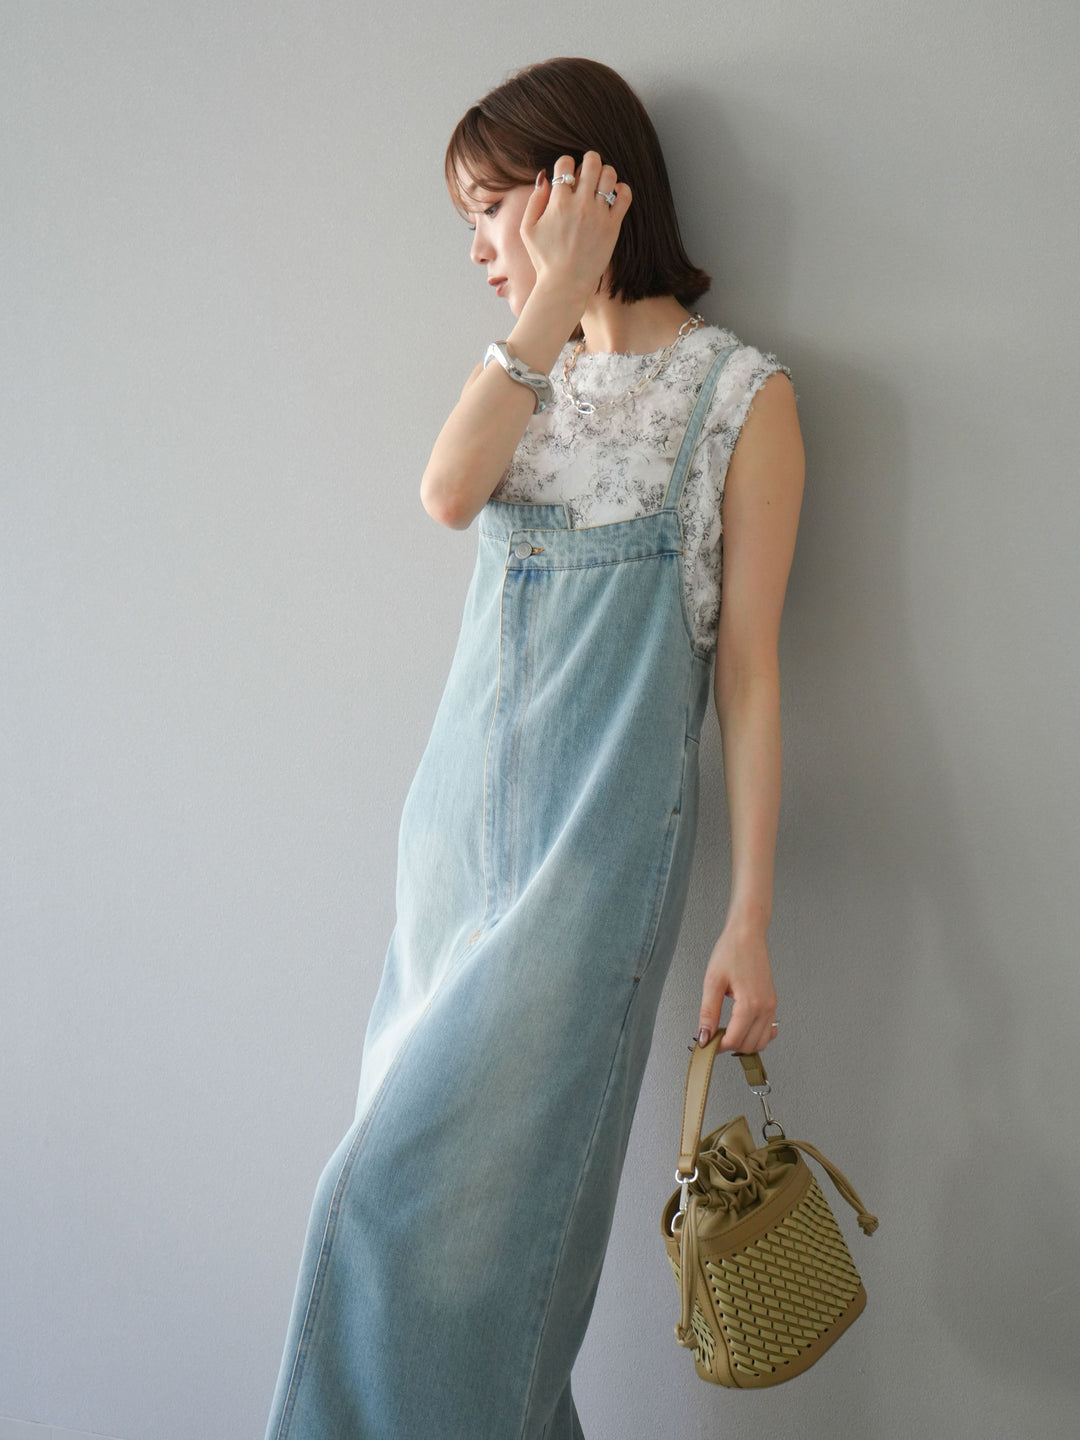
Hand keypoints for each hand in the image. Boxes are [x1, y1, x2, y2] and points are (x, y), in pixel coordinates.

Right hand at [519, 151, 631, 302]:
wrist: (565, 285)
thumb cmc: (544, 259)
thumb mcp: (527, 230)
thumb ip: (534, 200)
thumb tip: (545, 178)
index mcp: (558, 203)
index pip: (565, 163)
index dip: (565, 164)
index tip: (566, 175)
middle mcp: (580, 205)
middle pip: (592, 162)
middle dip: (589, 160)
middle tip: (587, 171)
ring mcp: (598, 215)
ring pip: (610, 175)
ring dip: (605, 173)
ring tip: (600, 184)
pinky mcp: (612, 226)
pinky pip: (625, 196)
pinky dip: (621, 189)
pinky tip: (613, 195)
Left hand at [697, 919, 777, 1053]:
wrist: (748, 933)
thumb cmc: (731, 951)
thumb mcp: (712, 982)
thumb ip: (708, 1013)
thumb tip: (703, 1036)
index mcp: (750, 1004)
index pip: (735, 1039)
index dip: (718, 1046)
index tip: (706, 1044)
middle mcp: (765, 1007)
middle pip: (749, 1044)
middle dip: (730, 1046)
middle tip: (712, 1038)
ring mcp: (771, 1005)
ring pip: (762, 1041)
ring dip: (744, 1044)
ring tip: (725, 1034)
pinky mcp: (772, 1002)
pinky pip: (770, 1030)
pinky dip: (757, 1036)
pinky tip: (742, 1028)